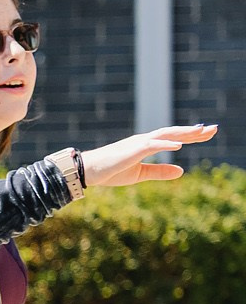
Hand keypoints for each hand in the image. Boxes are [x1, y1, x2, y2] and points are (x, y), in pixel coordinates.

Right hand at [78, 125, 211, 188]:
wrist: (88, 171)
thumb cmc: (110, 172)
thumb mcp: (139, 174)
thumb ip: (160, 171)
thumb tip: (182, 171)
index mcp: (146, 145)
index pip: (173, 138)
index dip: (191, 136)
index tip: (207, 134)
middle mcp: (144, 140)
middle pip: (174, 132)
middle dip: (194, 131)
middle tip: (214, 129)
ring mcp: (138, 143)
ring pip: (166, 135)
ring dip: (185, 133)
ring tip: (202, 133)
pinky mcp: (132, 150)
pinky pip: (152, 145)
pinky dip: (165, 144)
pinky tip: (179, 145)